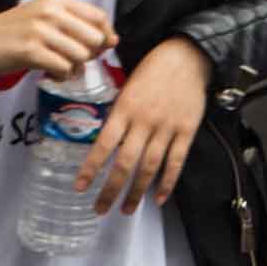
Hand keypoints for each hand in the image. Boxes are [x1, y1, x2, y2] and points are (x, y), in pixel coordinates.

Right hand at [0, 0, 113, 77]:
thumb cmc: (14, 32)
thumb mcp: (44, 18)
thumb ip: (75, 25)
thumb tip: (112, 40)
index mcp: (56, 0)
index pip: (98, 16)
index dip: (105, 36)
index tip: (97, 48)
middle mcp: (50, 11)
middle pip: (94, 38)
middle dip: (90, 55)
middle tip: (74, 60)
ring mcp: (40, 30)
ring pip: (80, 55)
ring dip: (74, 68)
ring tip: (59, 67)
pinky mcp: (30, 50)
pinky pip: (63, 68)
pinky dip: (61, 76)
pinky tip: (49, 73)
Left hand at [76, 36, 210, 214]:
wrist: (187, 56)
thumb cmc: (153, 69)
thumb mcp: (127, 85)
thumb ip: (118, 112)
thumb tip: (105, 138)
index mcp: (125, 108)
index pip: (104, 144)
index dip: (91, 168)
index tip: (80, 187)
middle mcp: (144, 121)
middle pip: (125, 163)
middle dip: (111, 190)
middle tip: (100, 209)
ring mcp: (167, 128)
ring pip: (149, 168)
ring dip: (136, 192)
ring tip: (126, 209)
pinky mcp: (186, 131)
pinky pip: (176, 162)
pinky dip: (167, 183)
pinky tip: (158, 198)